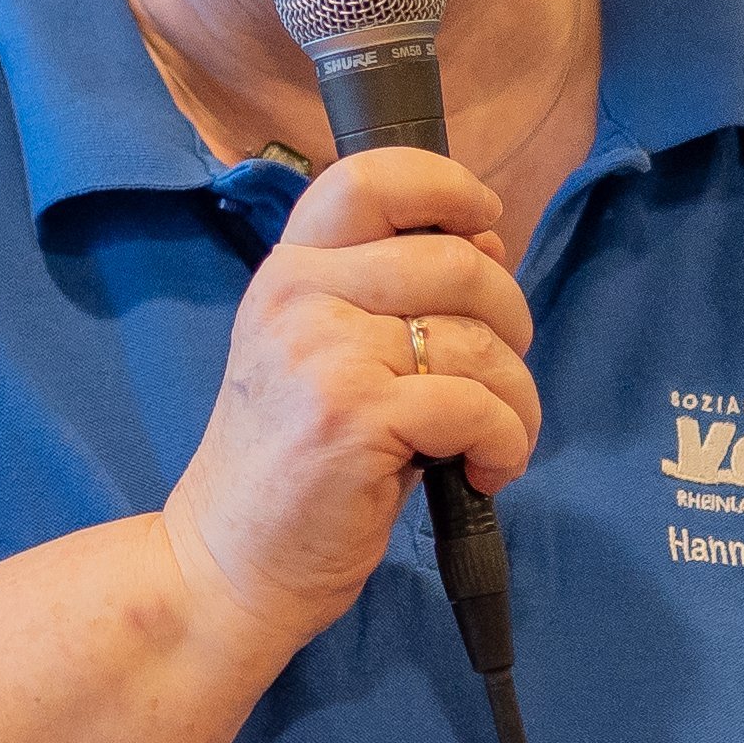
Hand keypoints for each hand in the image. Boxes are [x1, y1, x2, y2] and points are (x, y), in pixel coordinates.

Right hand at [162, 147, 541, 659]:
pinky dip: (506, 443)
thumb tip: (488, 241)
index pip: (371, 177)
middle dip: (511, 320)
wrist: (226, 565)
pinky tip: (483, 472)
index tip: (486, 225)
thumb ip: (395, 296)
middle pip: (456, 261)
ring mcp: (324, 353)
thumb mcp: (325, 358)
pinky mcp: (354, 417)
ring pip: (479, 341)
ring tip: (495, 442)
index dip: (447, 187)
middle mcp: (299, 295)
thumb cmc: (291, 467)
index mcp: (290, 271)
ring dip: (516, 399)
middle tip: (499, 377)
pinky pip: (478, 407)